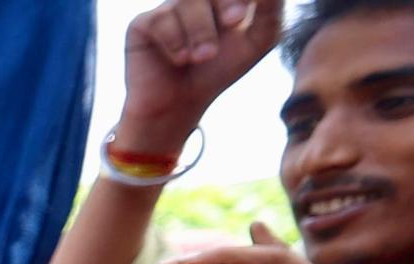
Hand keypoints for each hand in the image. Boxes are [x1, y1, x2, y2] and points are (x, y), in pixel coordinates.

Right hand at [119, 0, 280, 156]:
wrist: (180, 104)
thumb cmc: (220, 70)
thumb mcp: (257, 40)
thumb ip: (270, 8)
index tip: (242, 16)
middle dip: (226, 0)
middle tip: (235, 21)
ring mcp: (167, 7)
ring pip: (186, 2)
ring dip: (200, 32)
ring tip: (201, 58)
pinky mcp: (142, 24)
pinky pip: (161, 21)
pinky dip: (175, 42)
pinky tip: (179, 60)